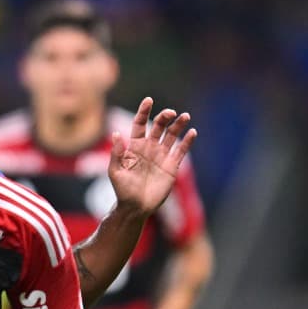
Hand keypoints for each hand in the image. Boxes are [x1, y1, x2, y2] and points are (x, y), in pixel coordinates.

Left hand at [107, 97, 195, 216]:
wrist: (136, 207)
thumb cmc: (122, 190)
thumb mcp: (116, 171)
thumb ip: (117, 153)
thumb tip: (115, 134)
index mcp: (134, 146)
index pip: (140, 124)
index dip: (144, 111)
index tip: (149, 100)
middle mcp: (149, 148)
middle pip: (159, 126)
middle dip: (164, 117)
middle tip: (171, 113)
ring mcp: (161, 155)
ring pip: (172, 135)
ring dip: (179, 125)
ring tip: (185, 116)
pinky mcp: (172, 165)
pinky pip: (181, 150)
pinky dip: (187, 141)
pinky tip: (192, 132)